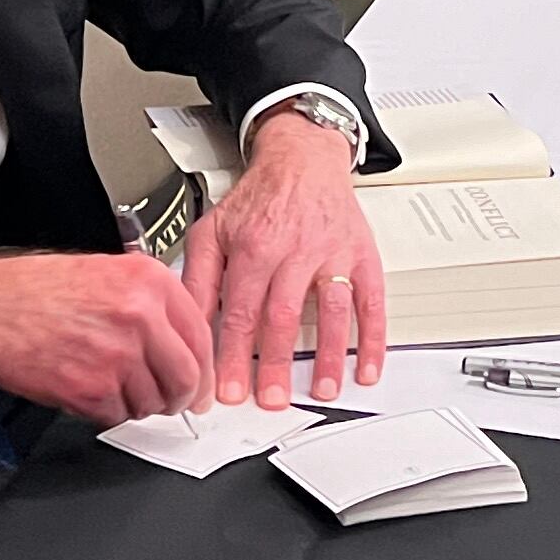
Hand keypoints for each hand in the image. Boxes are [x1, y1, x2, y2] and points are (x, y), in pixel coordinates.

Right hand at [0, 252, 213, 424]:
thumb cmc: (36, 291)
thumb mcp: (106, 271)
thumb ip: (150, 301)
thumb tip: (183, 339)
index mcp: (148, 280)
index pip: (201, 333)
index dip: (204, 365)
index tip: (202, 381)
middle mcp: (139, 316)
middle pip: (187, 375)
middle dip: (182, 396)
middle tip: (173, 402)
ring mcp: (117, 355)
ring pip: (154, 401)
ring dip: (140, 404)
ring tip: (113, 385)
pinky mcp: (92, 389)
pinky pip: (119, 415)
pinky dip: (109, 412)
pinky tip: (90, 389)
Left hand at [181, 109, 384, 406]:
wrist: (302, 159)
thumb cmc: (258, 199)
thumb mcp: (211, 231)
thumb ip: (197, 279)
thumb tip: (187, 324)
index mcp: (254, 247)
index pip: (240, 312)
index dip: (233, 356)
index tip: (228, 389)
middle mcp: (294, 251)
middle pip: (283, 317)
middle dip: (277, 365)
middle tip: (271, 400)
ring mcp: (332, 253)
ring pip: (331, 311)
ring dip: (330, 357)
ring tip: (322, 391)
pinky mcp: (361, 255)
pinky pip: (371, 300)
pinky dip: (372, 338)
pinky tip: (366, 367)